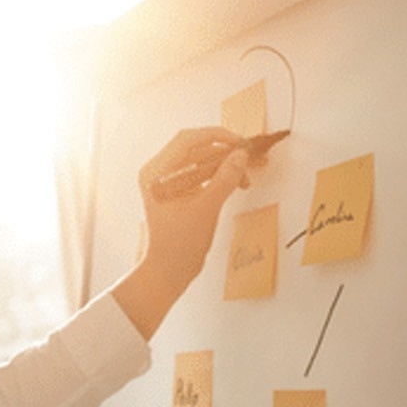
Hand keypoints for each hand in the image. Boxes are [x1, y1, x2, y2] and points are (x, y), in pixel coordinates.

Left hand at [112, 127, 249, 339]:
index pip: (186, 140)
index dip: (216, 136)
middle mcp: (158, 173)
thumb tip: (241, 155)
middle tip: (251, 156)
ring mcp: (168, 182)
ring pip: (201, 161)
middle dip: (225, 151)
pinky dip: (220, 176)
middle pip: (195, 148)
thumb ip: (224, 178)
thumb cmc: (180, 243)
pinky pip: (201, 174)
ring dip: (225, 165)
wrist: (170, 270)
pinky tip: (238, 183)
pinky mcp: (179, 192)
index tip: (241, 143)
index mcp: (156, 172)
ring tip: (248, 176)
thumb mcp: (206, 208)